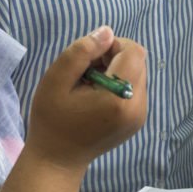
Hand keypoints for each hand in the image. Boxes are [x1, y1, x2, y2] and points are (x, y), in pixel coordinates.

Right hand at [25, 26, 147, 169]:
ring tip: (89, 86)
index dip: (111, 46)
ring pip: (137, 73)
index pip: (133, 51)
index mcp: (120, 98)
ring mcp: (140, 115)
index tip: (89, 59)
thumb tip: (107, 32)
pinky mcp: (138, 119)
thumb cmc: (52, 120)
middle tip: (86, 73)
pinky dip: (118, 85)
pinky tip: (96, 96)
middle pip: (138, 61)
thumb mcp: (56, 79)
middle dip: (113, 58)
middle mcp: (138, 106)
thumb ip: (82, 51)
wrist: (58, 159)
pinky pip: (135, 88)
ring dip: (115, 71)